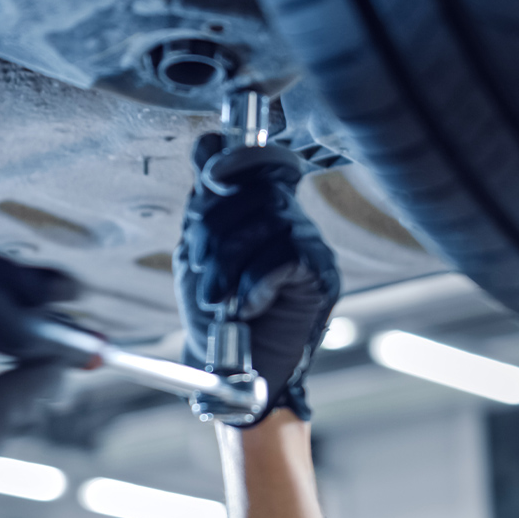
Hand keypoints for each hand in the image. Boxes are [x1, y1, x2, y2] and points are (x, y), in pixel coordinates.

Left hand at [173, 135, 339, 420]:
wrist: (234, 374)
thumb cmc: (215, 319)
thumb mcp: (197, 255)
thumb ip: (204, 206)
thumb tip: (209, 143)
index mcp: (259, 211)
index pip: (256, 160)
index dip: (234, 160)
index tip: (210, 179)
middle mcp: (289, 220)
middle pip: (253, 191)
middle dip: (213, 232)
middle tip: (201, 274)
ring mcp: (309, 245)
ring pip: (268, 221)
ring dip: (228, 264)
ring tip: (216, 300)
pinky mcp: (321, 275)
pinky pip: (286, 255)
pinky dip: (255, 283)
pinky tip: (245, 307)